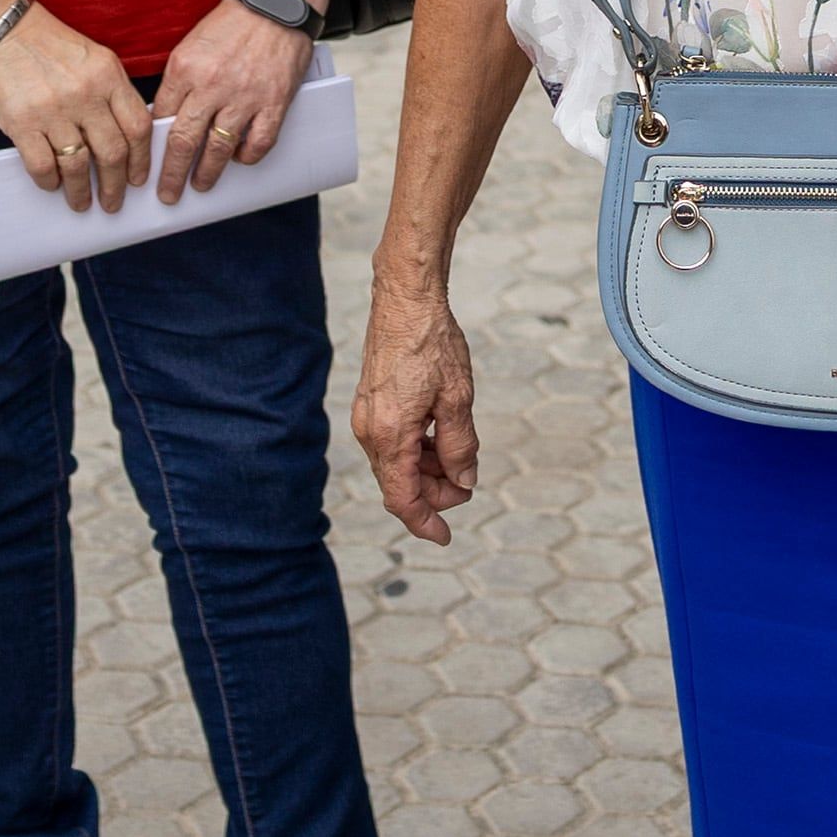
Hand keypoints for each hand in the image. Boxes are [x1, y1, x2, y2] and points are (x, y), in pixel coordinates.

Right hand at [0, 8, 151, 213]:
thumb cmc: (45, 42)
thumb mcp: (92, 57)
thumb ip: (112, 92)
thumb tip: (126, 135)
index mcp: (108, 74)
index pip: (138, 126)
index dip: (142, 159)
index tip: (138, 178)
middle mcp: (85, 94)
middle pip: (113, 152)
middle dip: (115, 185)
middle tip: (113, 201)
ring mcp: (53, 110)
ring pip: (78, 166)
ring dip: (82, 191)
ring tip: (81, 202)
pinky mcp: (22, 123)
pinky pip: (43, 166)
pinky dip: (50, 182)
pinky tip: (52, 185)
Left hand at [148, 0, 309, 206]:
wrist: (275, 4)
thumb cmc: (232, 23)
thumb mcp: (191, 46)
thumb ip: (179, 80)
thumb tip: (165, 117)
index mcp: (185, 69)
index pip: (161, 119)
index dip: (153, 147)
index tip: (147, 165)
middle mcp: (212, 86)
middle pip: (184, 142)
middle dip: (173, 174)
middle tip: (167, 194)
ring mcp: (245, 96)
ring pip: (219, 149)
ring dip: (208, 173)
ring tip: (200, 185)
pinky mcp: (274, 102)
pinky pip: (258, 142)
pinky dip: (247, 156)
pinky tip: (239, 159)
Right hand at [352, 275, 480, 542]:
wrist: (406, 299)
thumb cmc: (432, 343)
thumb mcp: (457, 400)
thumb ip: (460, 447)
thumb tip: (463, 482)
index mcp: (390, 435)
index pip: (401, 499)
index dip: (425, 523)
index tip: (446, 537)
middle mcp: (370, 430)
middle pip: (399, 483)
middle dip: (434, 493)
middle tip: (468, 484)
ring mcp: (367, 416)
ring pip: (396, 463)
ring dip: (427, 471)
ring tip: (459, 458)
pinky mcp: (371, 403)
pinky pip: (392, 441)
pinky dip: (416, 450)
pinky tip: (439, 437)